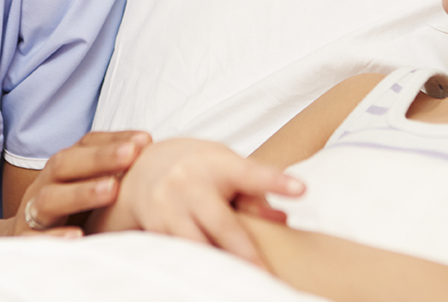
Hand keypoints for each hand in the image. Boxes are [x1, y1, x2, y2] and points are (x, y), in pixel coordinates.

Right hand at [10, 130, 151, 236]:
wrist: (26, 244)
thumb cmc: (72, 214)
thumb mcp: (91, 189)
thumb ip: (118, 175)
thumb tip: (163, 160)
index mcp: (63, 168)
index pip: (84, 145)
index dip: (113, 140)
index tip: (145, 140)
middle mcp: (45, 185)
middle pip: (65, 164)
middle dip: (98, 158)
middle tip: (130, 155)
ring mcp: (31, 214)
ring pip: (49, 199)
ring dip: (80, 193)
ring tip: (111, 190)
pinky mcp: (24, 242)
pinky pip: (33, 240)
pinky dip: (54, 238)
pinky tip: (77, 237)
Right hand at [103, 138, 303, 266]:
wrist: (145, 167)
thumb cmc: (202, 169)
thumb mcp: (229, 167)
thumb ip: (256, 192)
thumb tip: (283, 221)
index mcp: (216, 163)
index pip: (250, 173)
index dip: (275, 181)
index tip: (301, 189)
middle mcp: (188, 182)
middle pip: (222, 223)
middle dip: (245, 252)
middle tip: (266, 275)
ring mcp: (167, 205)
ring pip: (196, 244)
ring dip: (219, 265)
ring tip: (240, 284)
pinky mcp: (153, 226)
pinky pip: (178, 254)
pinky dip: (195, 268)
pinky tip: (210, 280)